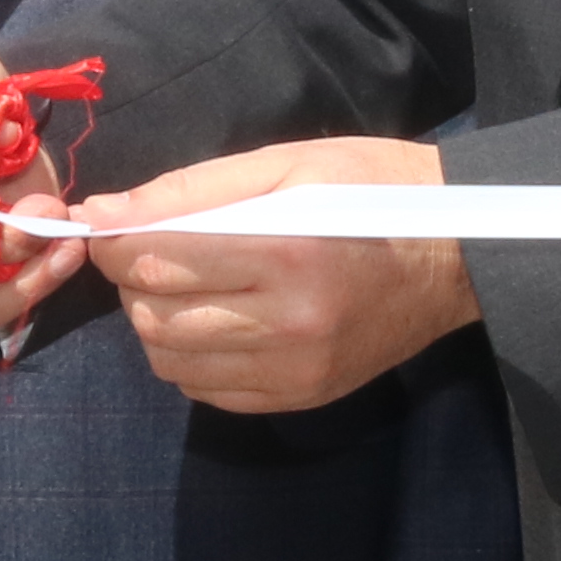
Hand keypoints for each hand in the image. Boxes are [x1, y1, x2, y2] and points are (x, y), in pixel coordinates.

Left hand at [82, 141, 478, 415]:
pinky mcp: (305, 396)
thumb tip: (102, 214)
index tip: (105, 227)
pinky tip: (219, 320)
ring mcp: (298, 369)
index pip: (157, 261)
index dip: (112, 243)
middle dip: (132, 282)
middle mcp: (291, 322)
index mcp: (288, 250)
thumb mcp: (288, 164)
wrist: (458, 256)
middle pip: (155, 317)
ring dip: (157, 321)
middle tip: (153, 252)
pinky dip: (192, 357)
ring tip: (186, 286)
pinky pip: (208, 391)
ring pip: (172, 361)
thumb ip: (190, 191)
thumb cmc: (373, 190)